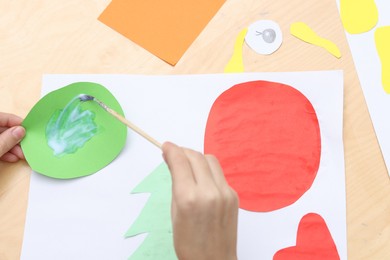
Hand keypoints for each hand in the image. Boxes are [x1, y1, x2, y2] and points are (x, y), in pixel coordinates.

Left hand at [0, 112, 25, 161]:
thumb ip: (6, 140)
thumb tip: (21, 130)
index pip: (1, 117)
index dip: (14, 121)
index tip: (27, 128)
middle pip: (2, 130)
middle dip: (15, 138)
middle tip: (26, 145)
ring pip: (0, 139)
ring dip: (11, 147)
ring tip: (21, 155)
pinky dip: (4, 151)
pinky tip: (12, 158)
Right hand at [162, 142, 237, 259]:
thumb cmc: (188, 243)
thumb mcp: (175, 212)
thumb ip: (176, 184)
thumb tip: (174, 162)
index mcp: (189, 198)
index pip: (180, 161)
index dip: (171, 149)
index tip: (165, 146)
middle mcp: (209, 192)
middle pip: (196, 156)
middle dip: (183, 151)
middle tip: (174, 154)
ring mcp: (225, 193)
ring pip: (210, 160)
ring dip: (197, 158)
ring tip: (188, 165)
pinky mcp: (234, 195)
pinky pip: (219, 174)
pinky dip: (207, 171)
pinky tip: (201, 179)